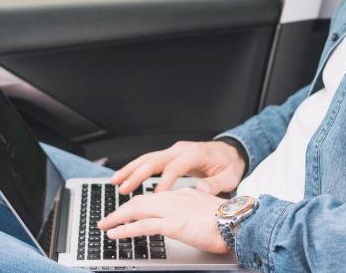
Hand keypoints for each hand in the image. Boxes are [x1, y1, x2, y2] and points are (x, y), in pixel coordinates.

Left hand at [97, 188, 229, 253]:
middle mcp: (174, 198)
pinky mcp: (173, 223)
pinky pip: (142, 225)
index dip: (137, 204)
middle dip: (120, 209)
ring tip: (104, 225)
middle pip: (140, 201)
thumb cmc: (228, 221)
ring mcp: (172, 210)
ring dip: (117, 218)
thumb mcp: (206, 213)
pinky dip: (125, 229)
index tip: (126, 211)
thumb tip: (187, 220)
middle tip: (107, 218)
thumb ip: (193, 213)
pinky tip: (115, 234)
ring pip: (136, 210)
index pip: (153, 198)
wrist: (240, 222)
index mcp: (182, 194)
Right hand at [111, 140, 245, 194]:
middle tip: (123, 189)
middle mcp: (181, 149)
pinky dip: (135, 168)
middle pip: (155, 160)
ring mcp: (174, 151)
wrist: (230, 152)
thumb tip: (200, 190)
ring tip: (115, 182)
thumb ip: (215, 184)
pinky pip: (150, 160)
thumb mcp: (229, 177)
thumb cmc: (229, 165)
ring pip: (147, 158)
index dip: (165, 181)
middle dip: (137, 175)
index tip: (156, 196)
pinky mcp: (170, 155)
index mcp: (194, 154)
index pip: (175, 167)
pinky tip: (124, 178)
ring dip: (130, 170)